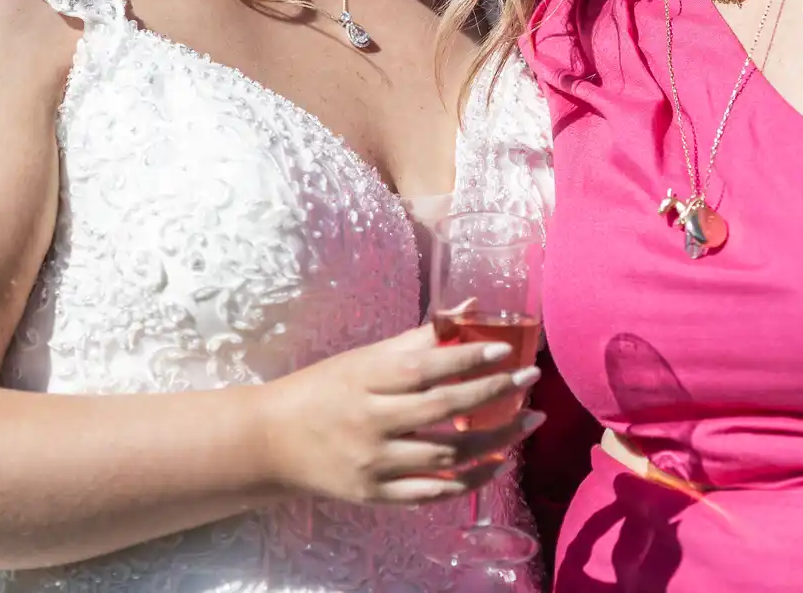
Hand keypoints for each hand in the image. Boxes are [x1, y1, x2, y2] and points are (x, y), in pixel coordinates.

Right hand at [256, 323, 544, 505]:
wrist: (271, 442)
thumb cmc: (324, 389)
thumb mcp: (365, 357)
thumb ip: (420, 338)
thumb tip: (472, 307)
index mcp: (366, 380)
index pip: (425, 369)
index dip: (468, 359)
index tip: (506, 351)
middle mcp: (370, 422)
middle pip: (443, 410)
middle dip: (494, 394)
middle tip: (531, 378)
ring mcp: (373, 464)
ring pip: (447, 457)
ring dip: (497, 439)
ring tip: (529, 420)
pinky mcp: (376, 495)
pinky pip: (434, 493)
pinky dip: (472, 480)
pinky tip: (500, 462)